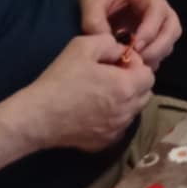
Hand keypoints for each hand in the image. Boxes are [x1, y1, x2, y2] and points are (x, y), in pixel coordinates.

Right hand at [20, 34, 154, 152]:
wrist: (38, 116)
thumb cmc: (61, 79)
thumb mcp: (84, 46)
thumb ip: (110, 43)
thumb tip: (121, 52)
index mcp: (127, 86)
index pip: (149, 74)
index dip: (134, 65)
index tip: (115, 63)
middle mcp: (127, 111)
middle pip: (144, 94)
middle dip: (133, 82)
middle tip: (110, 76)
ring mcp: (116, 130)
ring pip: (132, 112)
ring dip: (124, 101)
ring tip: (100, 93)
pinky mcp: (104, 143)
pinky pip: (118, 128)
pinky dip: (113, 118)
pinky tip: (93, 111)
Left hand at [76, 0, 181, 72]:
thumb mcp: (90, 3)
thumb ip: (94, 22)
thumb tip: (109, 46)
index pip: (157, 9)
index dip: (150, 30)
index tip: (134, 47)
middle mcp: (158, 3)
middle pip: (172, 27)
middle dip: (158, 47)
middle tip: (137, 61)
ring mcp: (160, 19)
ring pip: (170, 40)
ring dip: (156, 55)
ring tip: (134, 65)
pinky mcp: (157, 34)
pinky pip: (163, 49)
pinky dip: (152, 60)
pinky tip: (135, 65)